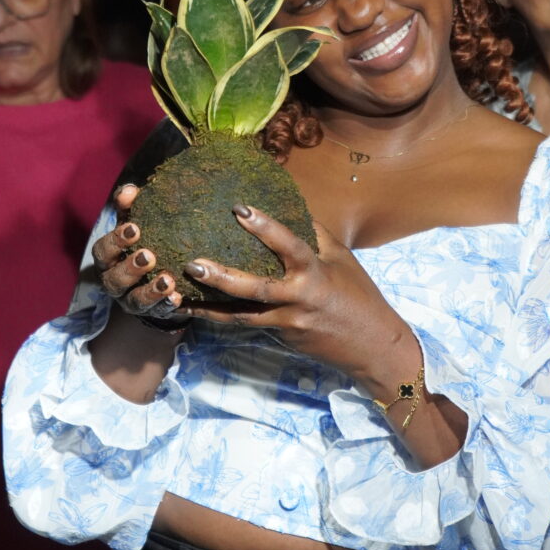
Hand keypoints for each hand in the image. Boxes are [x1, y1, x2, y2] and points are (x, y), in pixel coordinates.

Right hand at [91, 183, 183, 316]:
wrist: (159, 272)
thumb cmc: (143, 241)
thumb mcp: (135, 224)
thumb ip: (129, 207)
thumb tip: (129, 190)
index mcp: (108, 259)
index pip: (102, 251)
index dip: (115, 241)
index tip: (134, 229)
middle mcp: (114, 282)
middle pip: (114, 280)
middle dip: (130, 268)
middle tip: (149, 256)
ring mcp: (131, 301)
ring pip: (135, 301)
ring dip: (151, 292)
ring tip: (168, 280)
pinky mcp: (151, 313)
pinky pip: (158, 313)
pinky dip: (167, 306)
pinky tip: (178, 298)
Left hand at [181, 203, 413, 382]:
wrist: (372, 346)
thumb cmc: (359, 295)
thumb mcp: (340, 258)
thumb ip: (314, 233)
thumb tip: (290, 203)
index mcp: (315, 273)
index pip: (289, 246)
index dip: (265, 227)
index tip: (239, 208)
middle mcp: (298, 299)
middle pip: (255, 290)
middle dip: (222, 277)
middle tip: (191, 261)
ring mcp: (287, 322)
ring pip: (242, 315)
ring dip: (209, 305)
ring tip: (177, 292)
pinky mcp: (280, 336)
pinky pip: (247, 323)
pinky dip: (221, 316)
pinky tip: (195, 309)